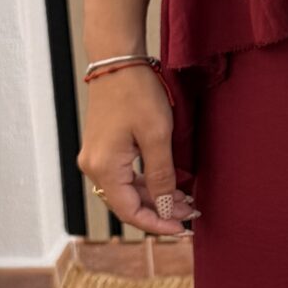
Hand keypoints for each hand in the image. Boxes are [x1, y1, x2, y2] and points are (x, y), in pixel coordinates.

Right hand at [79, 67, 200, 237]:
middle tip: (193, 211)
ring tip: (187, 199)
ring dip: (156, 196)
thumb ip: (161, 175)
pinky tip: (170, 182)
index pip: (130, 211)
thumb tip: (166, 207)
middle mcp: (94, 166)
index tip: (183, 228)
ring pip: (127, 190)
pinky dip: (147, 182)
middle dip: (161, 210)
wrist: (118, 59)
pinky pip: (124, 175)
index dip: (158, 223)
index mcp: (104, 168)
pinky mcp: (103, 147)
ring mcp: (96, 156)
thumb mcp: (157, 136)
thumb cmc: (137, 92)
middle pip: (128, 203)